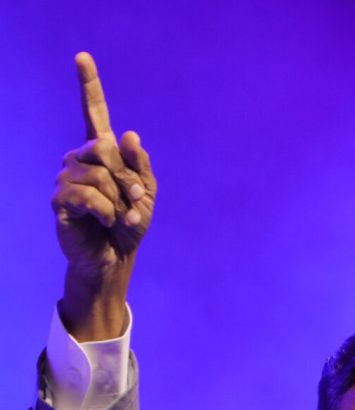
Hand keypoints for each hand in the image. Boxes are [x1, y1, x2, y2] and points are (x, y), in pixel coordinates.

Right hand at [52, 52, 155, 336]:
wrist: (115, 258)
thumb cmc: (129, 226)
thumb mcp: (146, 195)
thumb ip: (141, 166)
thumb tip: (128, 134)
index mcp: (102, 153)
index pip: (93, 113)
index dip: (88, 85)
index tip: (81, 57)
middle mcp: (80, 159)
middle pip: (105, 150)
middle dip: (127, 181)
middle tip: (133, 205)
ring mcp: (68, 178)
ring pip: (100, 176)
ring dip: (118, 201)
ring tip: (118, 218)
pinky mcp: (61, 200)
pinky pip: (90, 196)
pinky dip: (106, 211)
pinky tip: (105, 222)